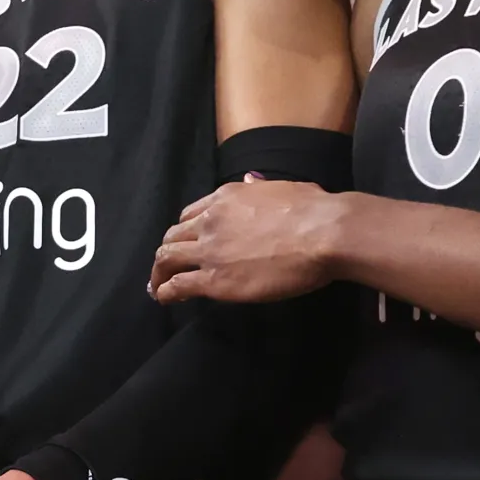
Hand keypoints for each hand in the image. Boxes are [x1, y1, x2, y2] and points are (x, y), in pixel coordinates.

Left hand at [150, 179, 342, 303]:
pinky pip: (178, 285)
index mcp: (226, 198)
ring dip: (159, 273)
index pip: (191, 214)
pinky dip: (165, 291)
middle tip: (164, 267)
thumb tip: (251, 181)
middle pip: (174, 235)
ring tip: (157, 286)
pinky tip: (164, 298)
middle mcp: (211, 220)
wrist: (322, 232)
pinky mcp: (215, 279)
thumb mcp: (280, 187)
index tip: (185, 242)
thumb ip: (259, 188)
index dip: (185, 231)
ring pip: (167, 258)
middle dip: (166, 251)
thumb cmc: (312, 209)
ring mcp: (210, 250)